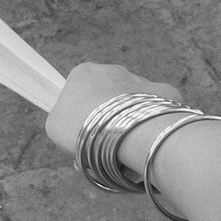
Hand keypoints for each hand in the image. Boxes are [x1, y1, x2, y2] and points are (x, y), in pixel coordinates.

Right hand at [44, 63, 180, 155]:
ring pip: (134, 105)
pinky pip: (159, 111)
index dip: (81, 116)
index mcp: (83, 73)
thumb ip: (63, 119)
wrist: (125, 132)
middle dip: (108, 119)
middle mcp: (113, 70)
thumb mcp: (54, 127)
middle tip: (106, 146)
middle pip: (108, 98)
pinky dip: (155, 125)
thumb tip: (75, 123)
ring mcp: (141, 79)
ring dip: (130, 123)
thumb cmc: (82, 128)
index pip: (80, 92)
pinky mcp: (166, 93)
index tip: (84, 137)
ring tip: (129, 151)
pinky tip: (150, 142)